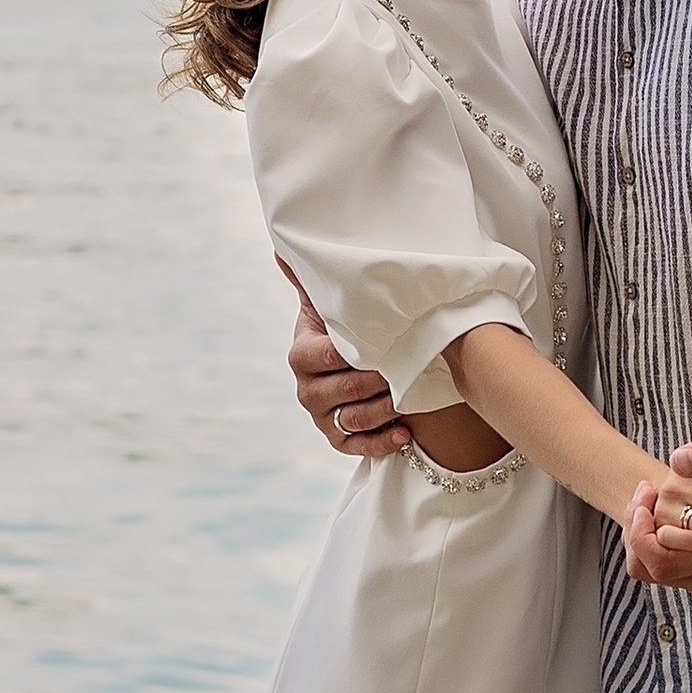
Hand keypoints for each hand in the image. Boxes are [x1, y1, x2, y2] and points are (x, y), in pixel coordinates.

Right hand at [281, 258, 408, 457]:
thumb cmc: (341, 327)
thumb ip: (309, 280)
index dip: (355, 352)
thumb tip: (281, 246)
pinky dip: (382, 442)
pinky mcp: (338, 439)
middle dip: (377, 379)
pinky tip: (405, 434)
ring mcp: (322, 417)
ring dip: (384, 409)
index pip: (327, 356)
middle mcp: (307, 390)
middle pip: (344, 389)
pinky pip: (358, 447)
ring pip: (354, 418)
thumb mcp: (326, 304)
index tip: (384, 342)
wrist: (352, 364)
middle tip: (407, 366)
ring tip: (410, 397)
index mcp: (301, 355)